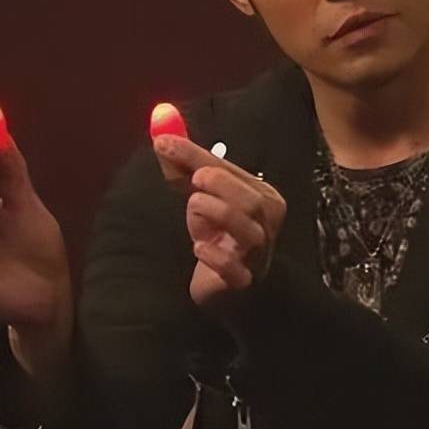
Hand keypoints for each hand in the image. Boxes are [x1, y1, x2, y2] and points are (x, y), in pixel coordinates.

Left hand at [152, 135, 286, 310]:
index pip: (230, 169)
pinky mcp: (243, 282)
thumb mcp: (203, 199)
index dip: (195, 154)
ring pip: (247, 228)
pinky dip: (214, 255)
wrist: (232, 291)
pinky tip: (199, 248)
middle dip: (218, 184)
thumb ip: (184, 170)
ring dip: (215, 214)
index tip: (163, 142)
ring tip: (195, 216)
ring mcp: (258, 254)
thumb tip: (161, 137)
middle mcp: (266, 223)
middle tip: (194, 182)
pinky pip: (233, 268)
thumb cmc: (220, 238)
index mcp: (262, 196)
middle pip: (249, 198)